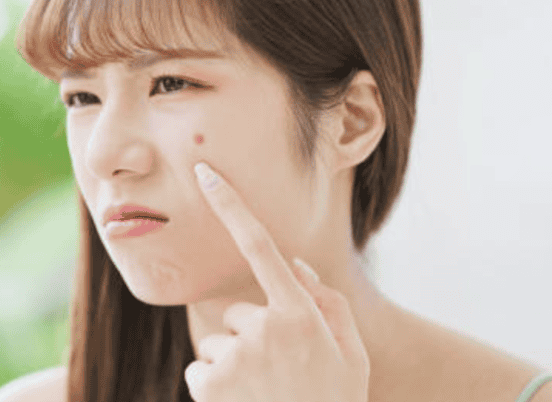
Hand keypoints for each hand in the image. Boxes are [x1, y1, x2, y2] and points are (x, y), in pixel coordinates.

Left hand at [186, 162, 369, 401]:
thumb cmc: (334, 401)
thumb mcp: (351, 353)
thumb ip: (328, 302)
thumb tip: (296, 265)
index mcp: (300, 313)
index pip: (260, 246)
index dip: (231, 205)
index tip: (205, 173)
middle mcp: (264, 327)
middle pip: (239, 311)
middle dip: (253, 334)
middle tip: (281, 371)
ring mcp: (234, 356)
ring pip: (218, 341)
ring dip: (234, 362)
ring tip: (263, 392)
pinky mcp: (209, 383)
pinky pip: (200, 368)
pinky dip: (214, 383)